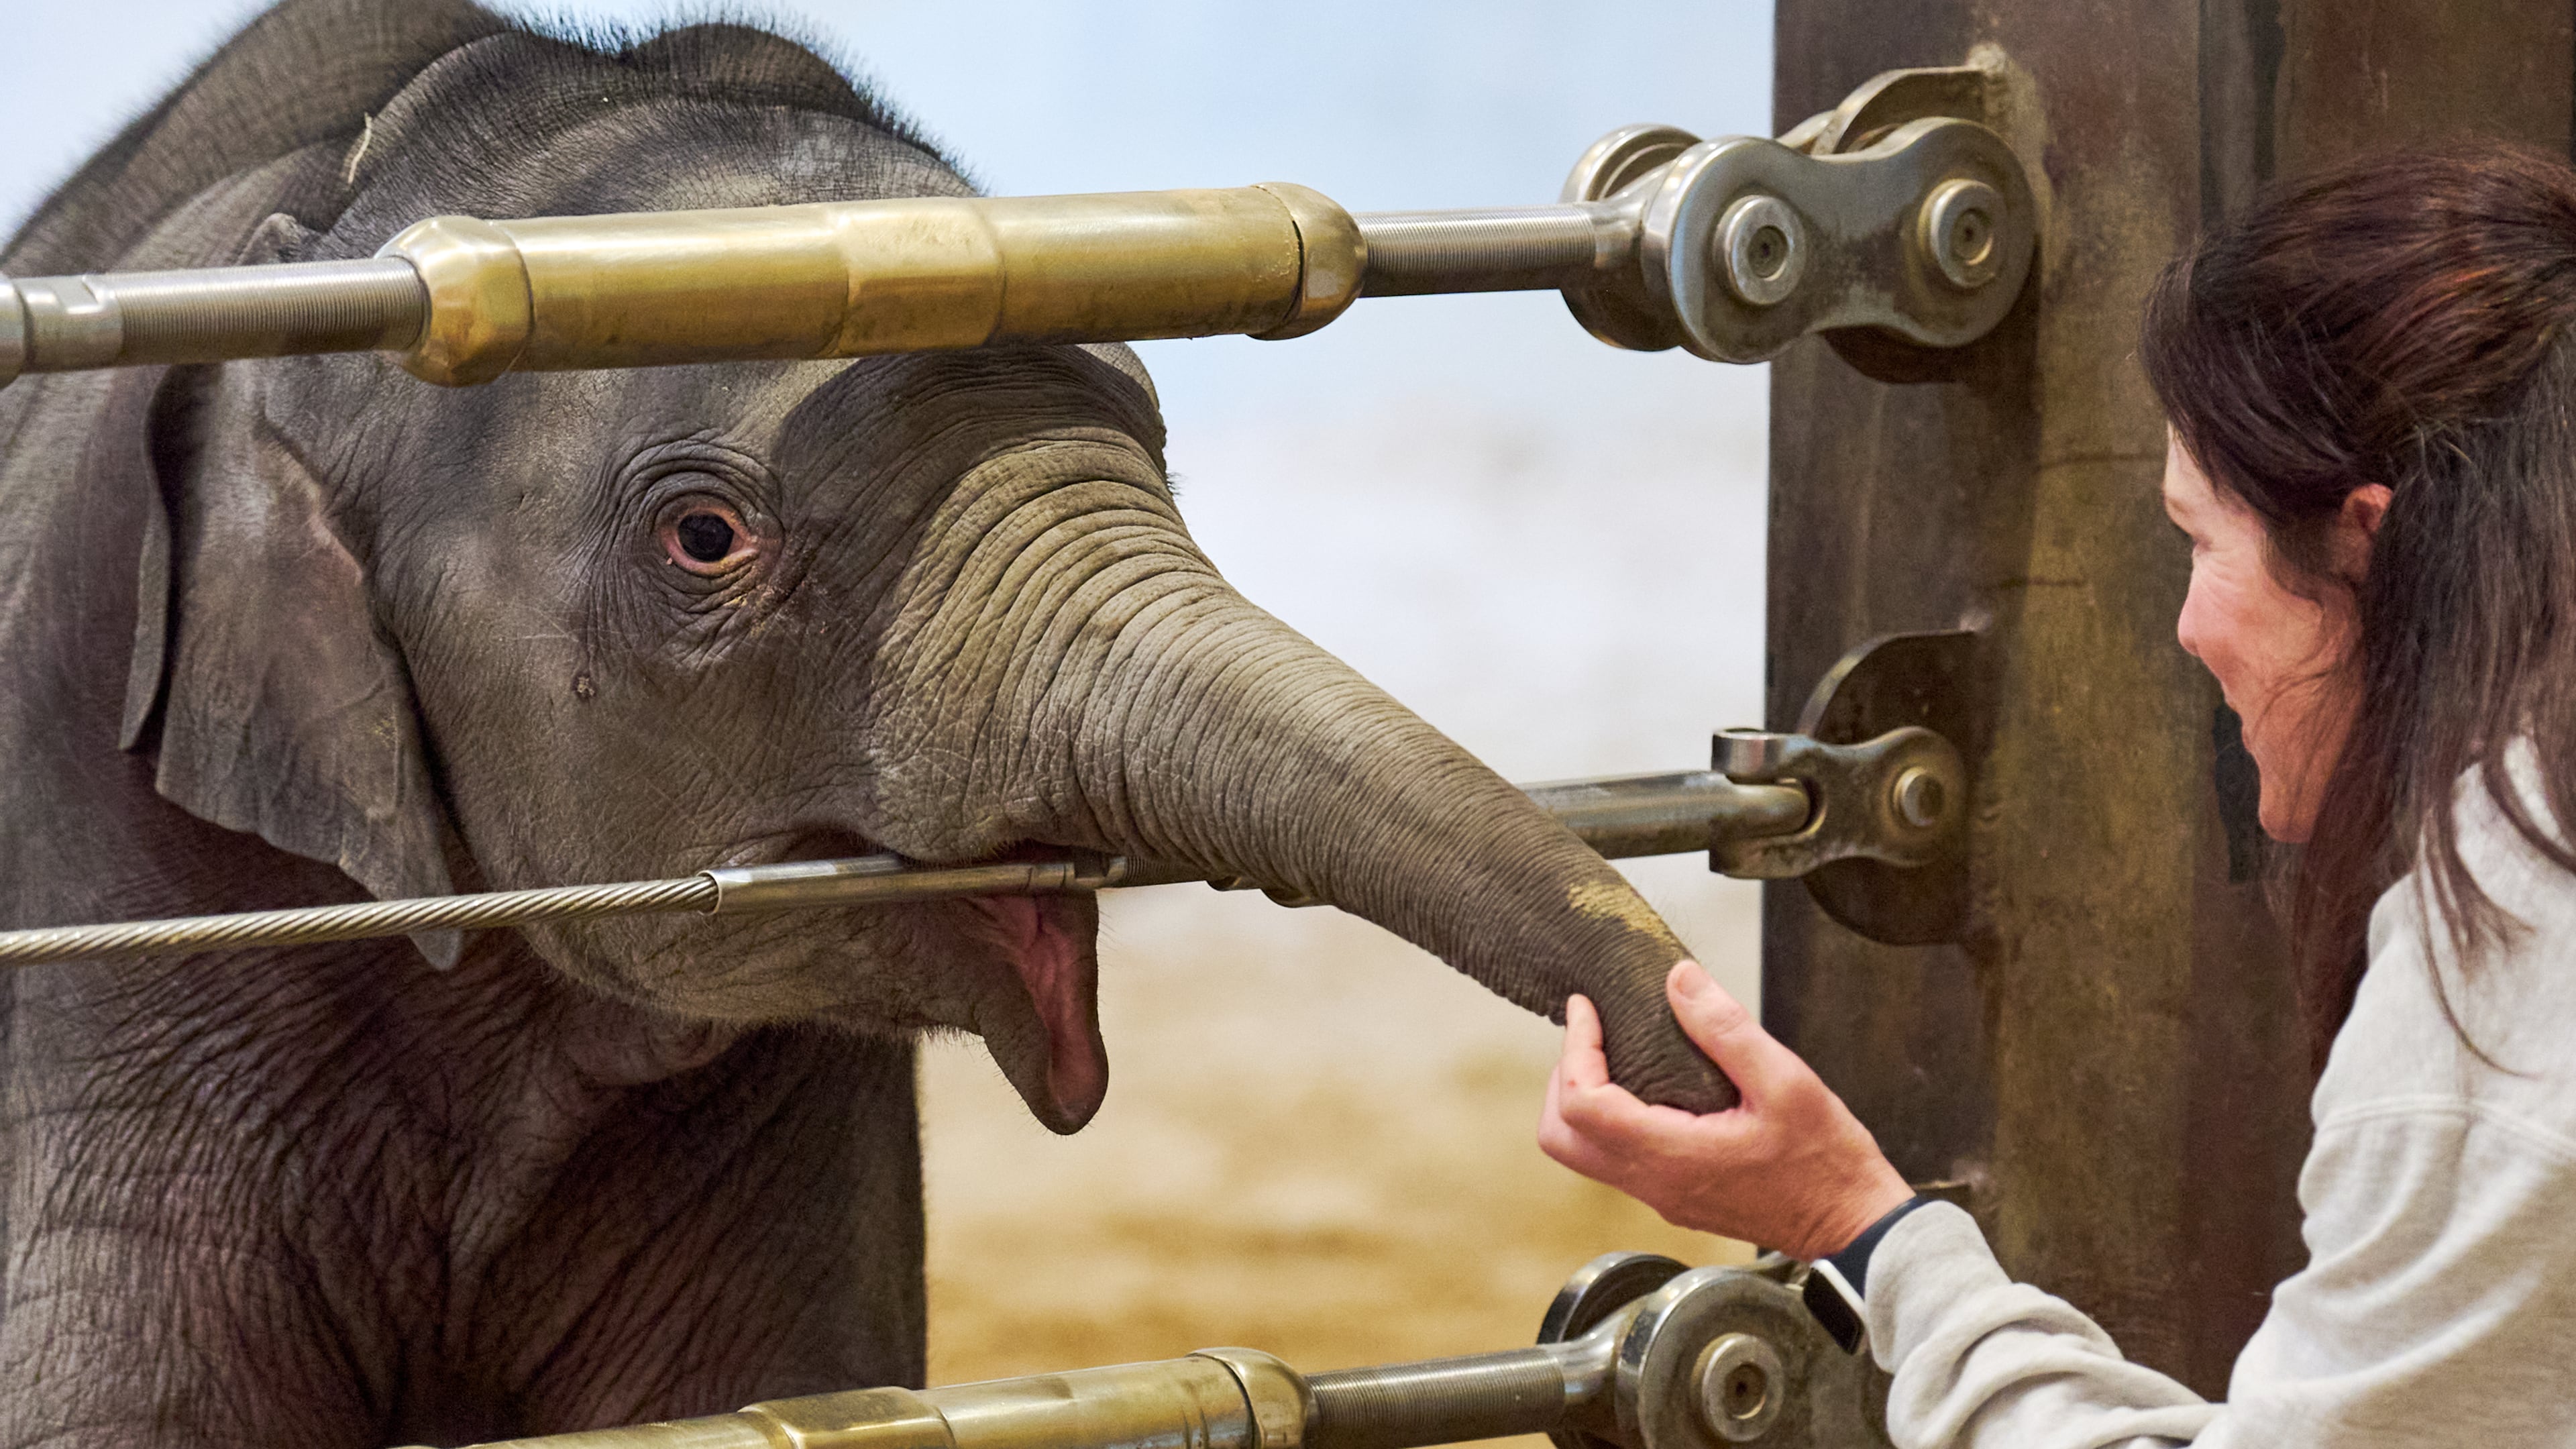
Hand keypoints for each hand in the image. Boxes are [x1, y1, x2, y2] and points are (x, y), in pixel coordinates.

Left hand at [1538, 961, 1912, 1259]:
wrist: (1852, 1226)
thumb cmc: (1827, 1161)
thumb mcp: (1785, 1081)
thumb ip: (1726, 1030)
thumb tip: (1678, 980)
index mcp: (1670, 1156)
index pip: (1582, 1105)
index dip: (1574, 1049)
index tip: (1586, 1008)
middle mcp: (1655, 1183)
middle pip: (1562, 1138)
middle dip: (1564, 1077)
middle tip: (1592, 1033)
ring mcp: (1663, 1196)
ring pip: (1585, 1153)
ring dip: (1585, 1099)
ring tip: (1615, 1052)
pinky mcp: (1677, 1197)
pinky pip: (1619, 1160)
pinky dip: (1613, 1118)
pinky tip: (1649, 1085)